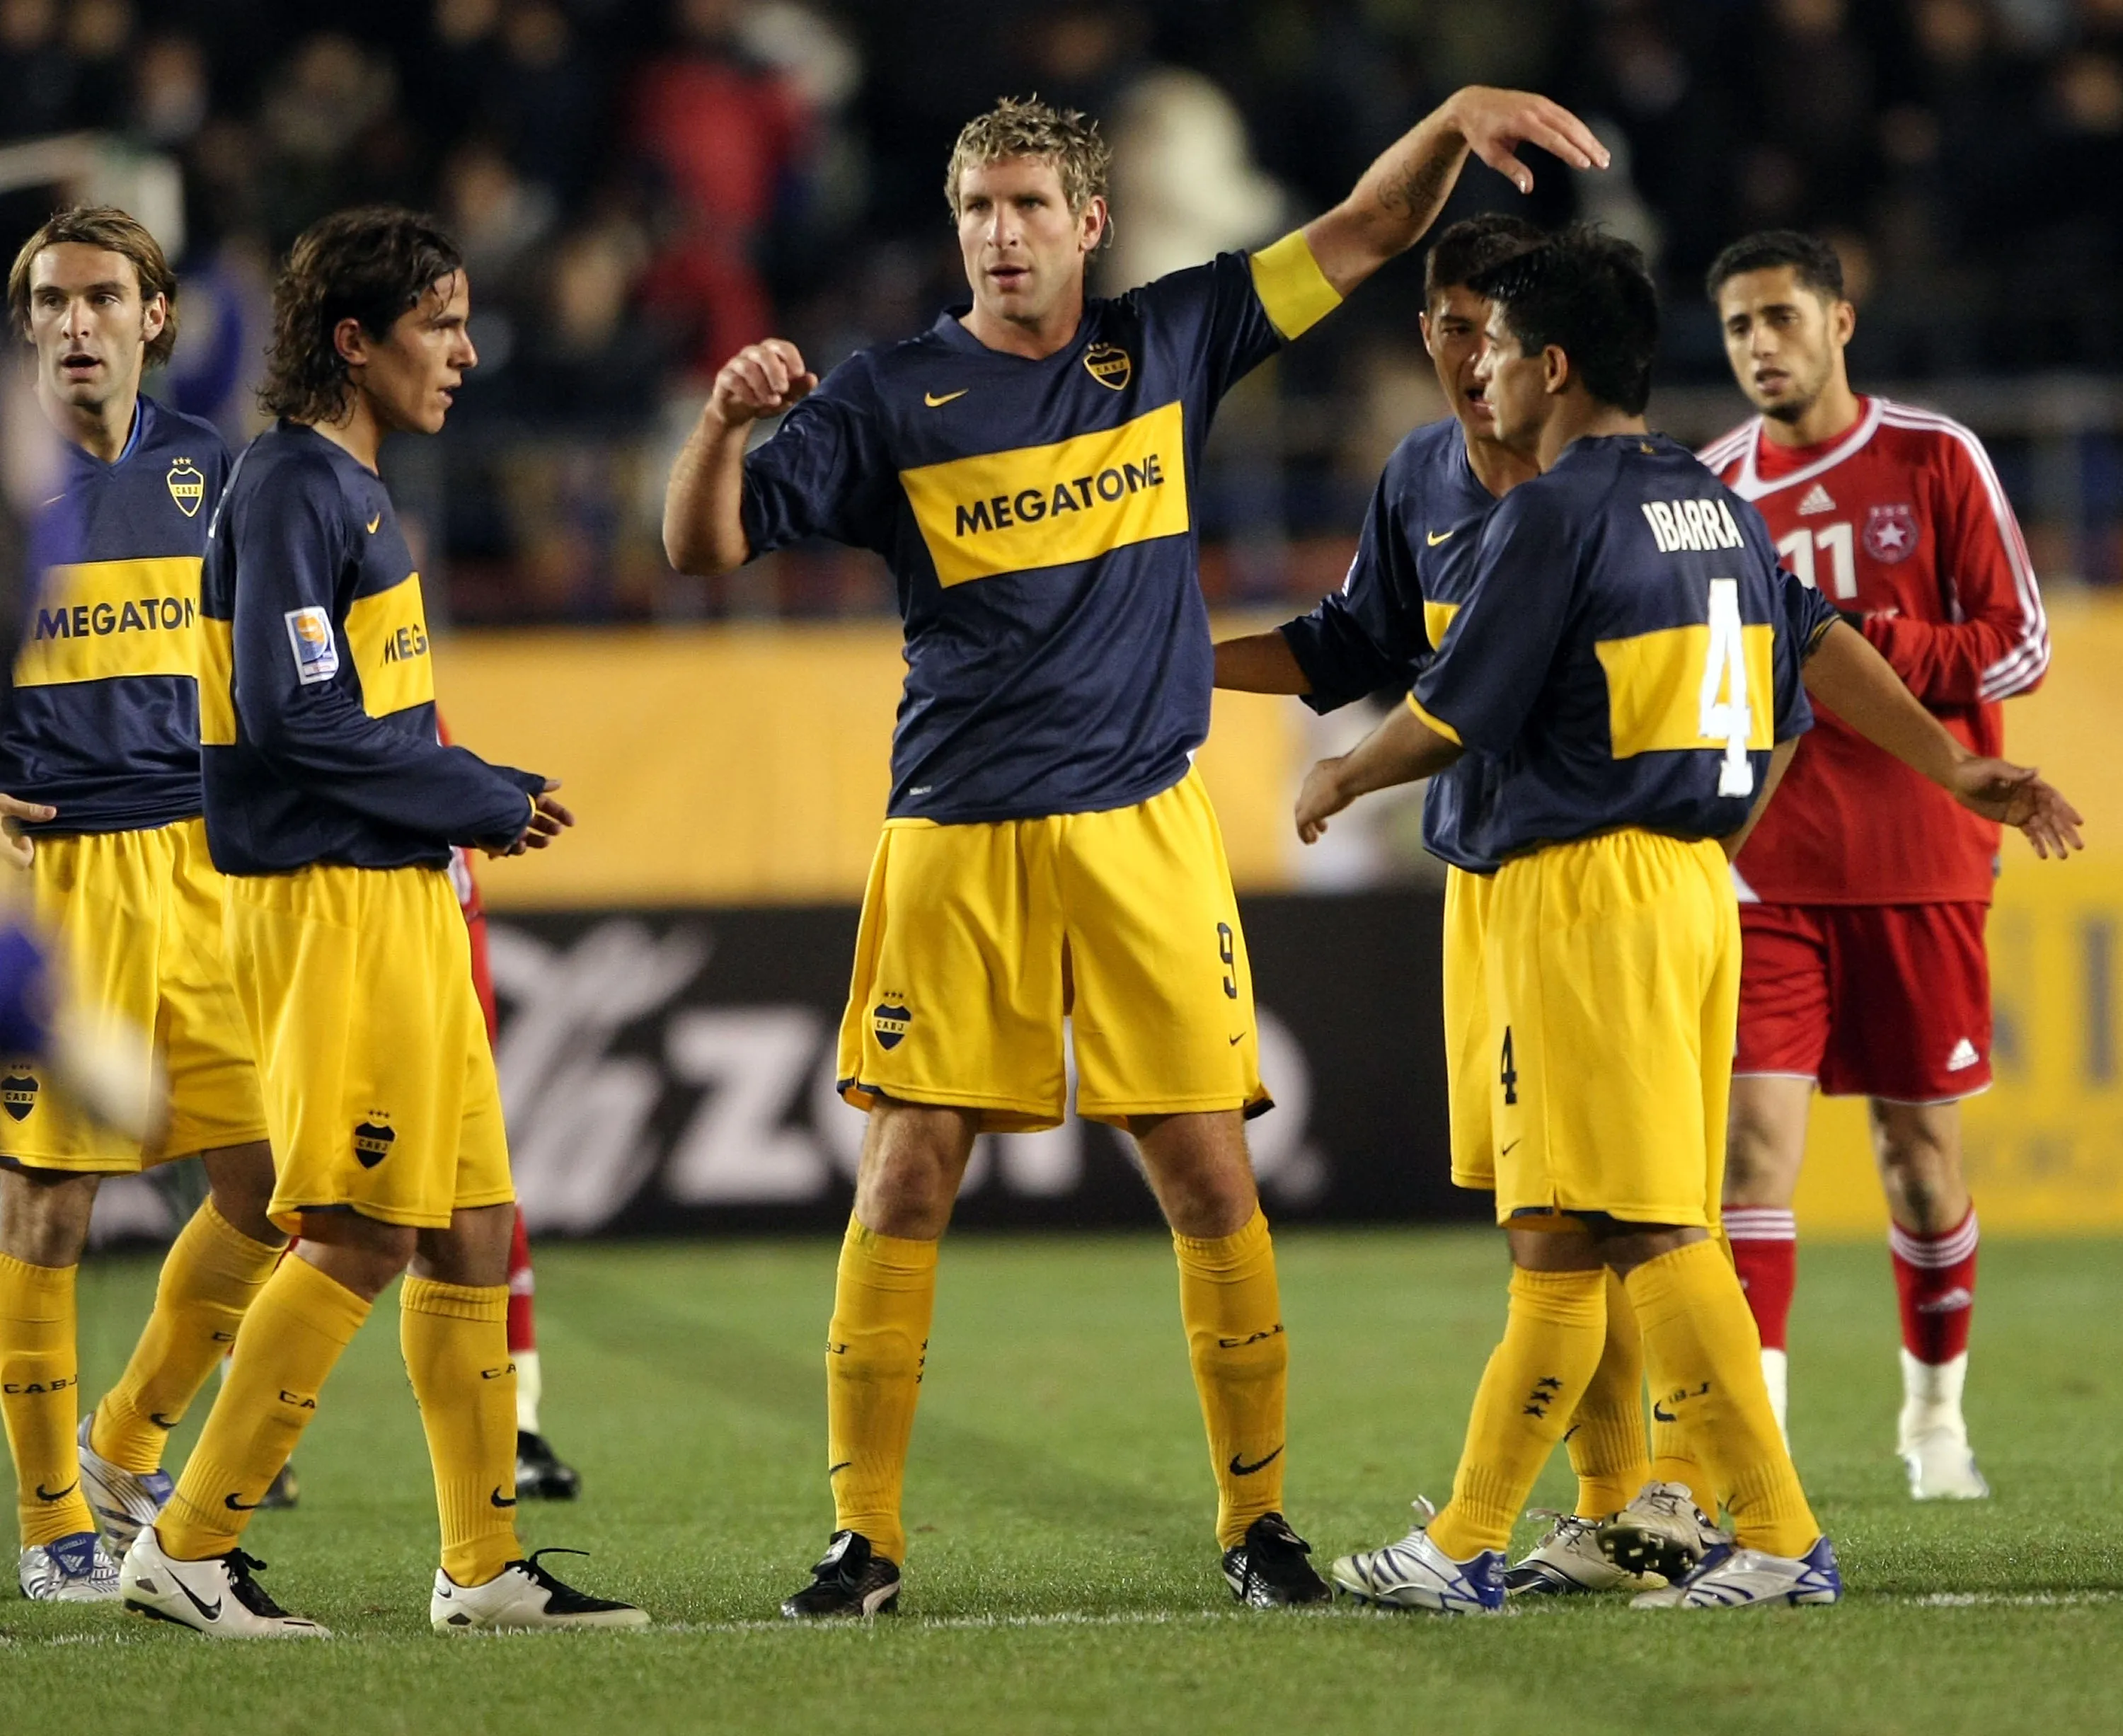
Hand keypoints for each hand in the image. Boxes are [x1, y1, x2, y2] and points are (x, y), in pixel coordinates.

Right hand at [0, 793, 53, 869]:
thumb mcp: (3, 804)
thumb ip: (27, 811)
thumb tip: (53, 812)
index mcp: (1, 847)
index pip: (22, 862)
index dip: (27, 851)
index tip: (24, 837)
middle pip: (13, 866)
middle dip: (18, 855)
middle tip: (15, 840)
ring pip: (7, 865)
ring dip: (10, 855)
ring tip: (6, 839)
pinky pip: (3, 865)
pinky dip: (5, 855)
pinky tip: (2, 839)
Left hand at [490, 780, 575, 857]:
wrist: (464, 798)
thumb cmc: (492, 787)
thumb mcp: (518, 781)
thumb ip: (539, 784)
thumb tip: (559, 783)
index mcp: (521, 795)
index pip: (546, 805)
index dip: (560, 813)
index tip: (571, 823)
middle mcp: (513, 810)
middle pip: (537, 823)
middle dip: (548, 829)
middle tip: (554, 833)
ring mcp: (503, 825)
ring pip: (523, 838)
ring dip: (532, 842)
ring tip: (531, 843)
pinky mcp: (490, 837)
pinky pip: (505, 847)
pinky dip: (510, 848)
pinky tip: (512, 848)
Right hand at [707, 339, 816, 427]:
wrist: (739, 413)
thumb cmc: (766, 398)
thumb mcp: (786, 396)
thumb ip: (799, 387)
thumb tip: (812, 379)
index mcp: (771, 353)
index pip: (782, 347)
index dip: (791, 358)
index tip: (798, 374)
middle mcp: (752, 354)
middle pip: (764, 354)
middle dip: (775, 372)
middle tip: (783, 389)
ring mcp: (736, 364)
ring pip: (747, 367)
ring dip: (762, 386)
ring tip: (772, 401)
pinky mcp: (723, 378)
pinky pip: (732, 380)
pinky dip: (746, 393)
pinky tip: (756, 404)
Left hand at [1295, 756, 1353, 844]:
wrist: (1348, 774)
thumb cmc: (1358, 771)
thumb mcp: (1356, 771)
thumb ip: (1356, 775)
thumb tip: (1369, 776)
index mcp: (1320, 770)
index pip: (1315, 784)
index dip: (1320, 797)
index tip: (1328, 805)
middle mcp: (1310, 782)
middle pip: (1306, 798)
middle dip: (1313, 810)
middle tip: (1321, 823)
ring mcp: (1306, 797)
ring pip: (1301, 812)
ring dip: (1307, 825)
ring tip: (1314, 837)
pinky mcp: (1306, 812)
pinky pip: (1301, 825)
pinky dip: (1304, 833)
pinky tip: (1311, 841)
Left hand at [1443, 87, 1608, 193]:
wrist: (1472, 103)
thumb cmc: (1479, 132)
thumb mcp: (1490, 155)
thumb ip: (1511, 170)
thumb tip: (1527, 188)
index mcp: (1522, 122)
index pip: (1552, 138)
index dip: (1570, 152)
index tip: (1585, 164)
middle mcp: (1535, 109)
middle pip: (1568, 128)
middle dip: (1588, 146)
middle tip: (1603, 164)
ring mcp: (1541, 103)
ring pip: (1572, 121)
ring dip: (1589, 138)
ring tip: (1603, 157)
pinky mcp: (1544, 103)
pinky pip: (1566, 117)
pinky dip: (1581, 130)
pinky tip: (1590, 143)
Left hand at [1947, 758, 2083, 858]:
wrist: (1958, 779)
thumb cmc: (1976, 770)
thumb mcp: (1994, 770)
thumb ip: (2014, 773)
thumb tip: (2036, 771)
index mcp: (2031, 784)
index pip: (2054, 799)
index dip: (2067, 811)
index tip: (2078, 823)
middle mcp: (2032, 798)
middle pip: (2053, 817)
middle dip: (2066, 831)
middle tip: (2078, 846)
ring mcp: (2023, 809)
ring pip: (2043, 828)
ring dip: (2054, 841)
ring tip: (2063, 856)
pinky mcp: (2013, 819)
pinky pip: (2029, 833)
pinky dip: (2037, 844)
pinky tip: (2044, 855)